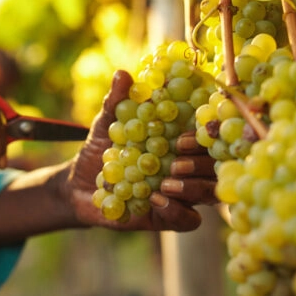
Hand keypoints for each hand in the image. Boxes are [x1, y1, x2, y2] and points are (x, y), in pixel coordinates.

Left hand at [65, 70, 211, 231]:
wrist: (78, 185)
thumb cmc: (100, 149)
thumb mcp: (106, 125)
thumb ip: (117, 102)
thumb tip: (122, 75)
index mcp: (180, 139)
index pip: (207, 134)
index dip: (204, 134)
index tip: (183, 136)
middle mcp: (189, 165)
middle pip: (216, 165)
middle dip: (201, 164)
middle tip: (176, 163)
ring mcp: (183, 193)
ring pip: (209, 193)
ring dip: (192, 188)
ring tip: (166, 183)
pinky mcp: (170, 217)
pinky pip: (189, 220)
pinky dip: (178, 212)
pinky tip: (157, 202)